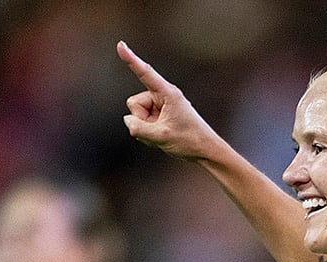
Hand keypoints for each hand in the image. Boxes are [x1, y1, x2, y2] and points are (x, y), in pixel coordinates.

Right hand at [117, 40, 222, 160]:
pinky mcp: (160, 115)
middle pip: (134, 104)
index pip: (145, 73)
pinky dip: (148, 132)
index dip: (131, 59)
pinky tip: (162, 137)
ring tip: (163, 135)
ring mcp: (160, 106)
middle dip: (141, 119)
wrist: (205, 151)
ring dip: (145, 128)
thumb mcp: (160, 136)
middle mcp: (163, 96)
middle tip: (160, 131)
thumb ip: (138, 128)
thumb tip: (128, 121)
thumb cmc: (189, 141)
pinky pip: (142, 122)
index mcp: (168, 93)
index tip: (121, 45)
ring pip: (137, 114)